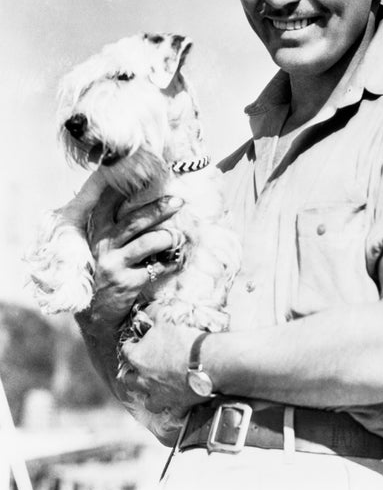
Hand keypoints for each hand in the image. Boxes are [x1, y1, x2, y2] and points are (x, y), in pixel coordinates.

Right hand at [78, 187, 182, 333]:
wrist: (96, 315)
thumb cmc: (104, 273)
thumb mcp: (101, 247)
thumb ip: (116, 226)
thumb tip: (143, 199)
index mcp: (96, 232)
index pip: (107, 203)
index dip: (124, 188)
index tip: (144, 175)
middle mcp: (102, 245)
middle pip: (134, 220)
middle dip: (159, 209)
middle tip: (179, 201)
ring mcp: (113, 264)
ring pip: (147, 242)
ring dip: (168, 237)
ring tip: (179, 237)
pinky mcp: (126, 283)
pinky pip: (157, 267)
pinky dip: (172, 263)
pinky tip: (178, 260)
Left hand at [121, 316, 207, 414]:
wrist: (208, 361)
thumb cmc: (185, 339)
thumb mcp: (166, 320)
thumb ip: (154, 317)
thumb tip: (148, 312)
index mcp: (138, 357)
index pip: (125, 351)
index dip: (129, 346)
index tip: (134, 343)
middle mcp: (144, 379)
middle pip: (130, 380)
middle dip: (133, 374)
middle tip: (139, 369)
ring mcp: (159, 395)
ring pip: (148, 401)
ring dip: (150, 395)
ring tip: (155, 390)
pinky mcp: (176, 405)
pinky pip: (172, 411)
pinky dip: (174, 407)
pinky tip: (178, 402)